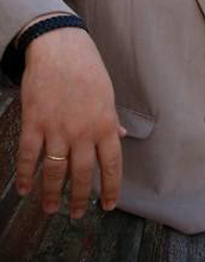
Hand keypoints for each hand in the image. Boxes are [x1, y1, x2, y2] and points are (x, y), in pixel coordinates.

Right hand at [17, 28, 124, 218]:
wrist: (60, 47)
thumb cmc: (87, 68)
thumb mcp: (107, 93)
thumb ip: (112, 120)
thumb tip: (122, 136)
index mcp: (105, 124)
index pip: (112, 164)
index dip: (111, 188)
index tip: (109, 204)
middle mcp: (82, 131)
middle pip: (82, 174)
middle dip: (81, 198)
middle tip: (78, 213)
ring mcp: (57, 128)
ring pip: (55, 171)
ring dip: (52, 194)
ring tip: (51, 208)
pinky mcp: (34, 122)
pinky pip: (28, 156)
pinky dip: (26, 175)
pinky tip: (25, 189)